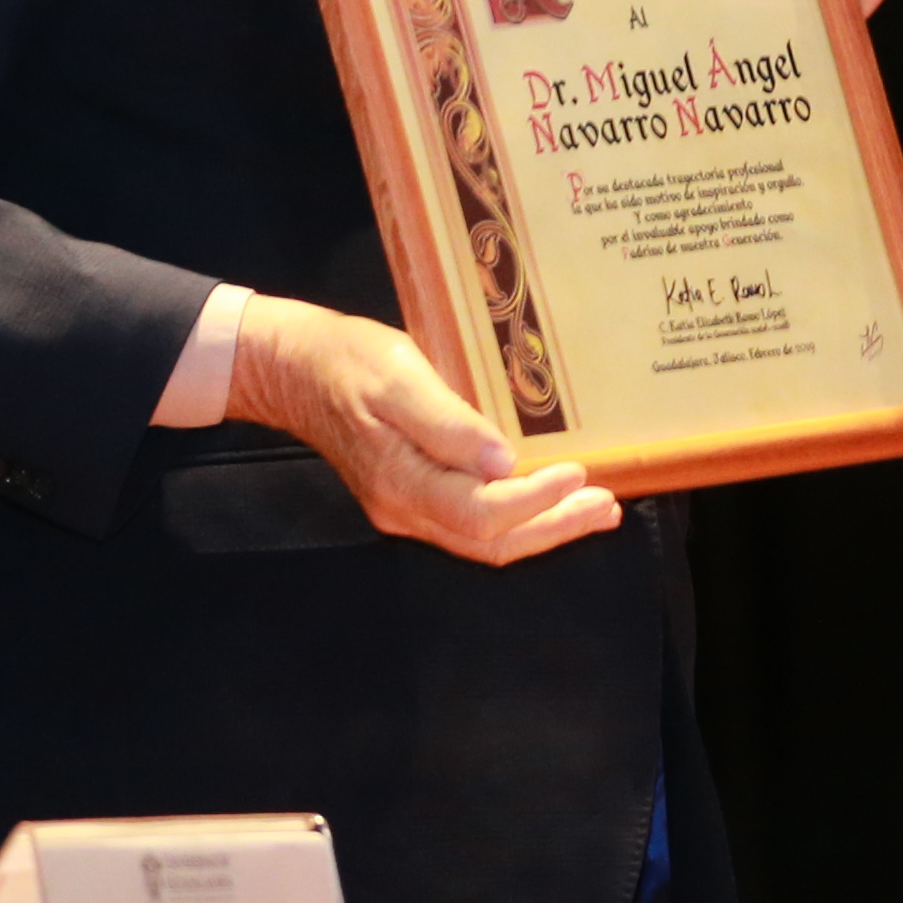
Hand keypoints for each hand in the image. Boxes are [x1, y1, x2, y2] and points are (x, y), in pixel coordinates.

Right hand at [225, 294, 620, 565]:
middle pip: (491, 542)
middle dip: (555, 528)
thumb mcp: (399, 375)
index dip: (536, 502)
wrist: (295, 369)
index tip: (579, 474)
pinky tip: (546, 499)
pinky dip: (517, 517)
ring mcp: (406, 509)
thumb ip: (448, 423)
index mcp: (402, 482)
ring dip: (543, 528)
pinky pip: (472, 523)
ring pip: (484, 540)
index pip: (482, 514)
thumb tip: (502, 464)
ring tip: (594, 510)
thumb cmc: (349, 360)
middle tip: (608, 507)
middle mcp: (405, 509)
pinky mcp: (411, 497)